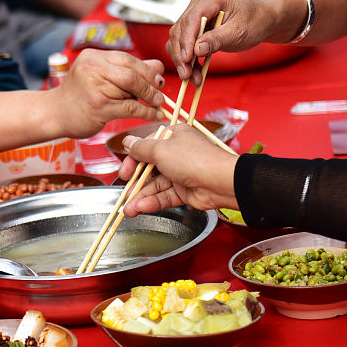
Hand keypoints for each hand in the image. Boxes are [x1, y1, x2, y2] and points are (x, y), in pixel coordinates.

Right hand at [49, 50, 165, 138]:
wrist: (54, 113)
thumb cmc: (79, 95)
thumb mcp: (99, 75)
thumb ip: (127, 69)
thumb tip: (158, 67)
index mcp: (93, 57)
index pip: (128, 59)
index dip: (148, 70)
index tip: (158, 80)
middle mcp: (92, 68)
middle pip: (132, 73)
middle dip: (151, 85)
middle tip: (159, 95)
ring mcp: (94, 87)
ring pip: (132, 90)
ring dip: (149, 99)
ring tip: (157, 104)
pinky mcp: (98, 107)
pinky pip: (131, 108)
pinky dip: (147, 112)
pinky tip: (154, 114)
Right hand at [118, 124, 238, 214]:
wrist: (222, 182)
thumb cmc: (193, 159)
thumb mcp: (160, 149)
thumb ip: (140, 149)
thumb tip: (127, 142)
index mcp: (173, 137)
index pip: (146, 147)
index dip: (132, 160)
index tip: (123, 173)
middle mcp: (176, 154)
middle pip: (149, 168)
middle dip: (135, 183)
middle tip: (124, 193)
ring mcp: (181, 173)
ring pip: (156, 185)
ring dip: (141, 197)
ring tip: (129, 209)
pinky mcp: (185, 191)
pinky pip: (165, 196)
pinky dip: (153, 202)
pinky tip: (142, 208)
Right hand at [165, 0, 280, 79]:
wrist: (261, 21)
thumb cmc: (254, 21)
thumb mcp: (239, 32)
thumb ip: (217, 39)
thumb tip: (197, 50)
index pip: (190, 20)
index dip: (186, 41)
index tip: (187, 59)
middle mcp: (197, 5)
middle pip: (180, 31)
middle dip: (182, 55)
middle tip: (187, 75)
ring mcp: (193, 16)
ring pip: (177, 40)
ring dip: (182, 60)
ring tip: (192, 78)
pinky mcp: (193, 28)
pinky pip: (183, 45)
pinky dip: (186, 60)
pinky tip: (193, 72)